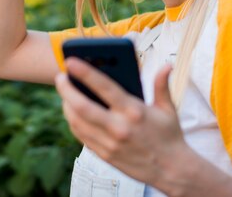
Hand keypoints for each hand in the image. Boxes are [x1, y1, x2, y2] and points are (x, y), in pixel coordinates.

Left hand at [55, 59, 187, 186]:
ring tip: (64, 93)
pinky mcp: (104, 155)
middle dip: (66, 89)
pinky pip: (81, 135)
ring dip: (66, 105)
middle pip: (82, 106)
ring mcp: (109, 143)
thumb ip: (162, 85)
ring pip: (77, 122)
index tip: (71, 61)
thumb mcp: (168, 109)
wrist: (171, 170)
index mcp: (134, 111)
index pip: (105, 87)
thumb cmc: (169, 135)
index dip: (85, 72)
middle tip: (60, 77)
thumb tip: (166, 65)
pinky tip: (72, 112)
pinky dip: (73, 121)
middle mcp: (118, 127)